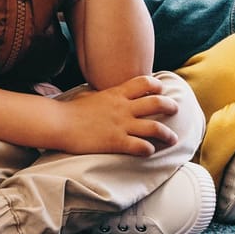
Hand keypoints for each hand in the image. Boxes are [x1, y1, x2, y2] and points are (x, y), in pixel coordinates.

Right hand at [53, 75, 179, 156]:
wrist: (59, 123)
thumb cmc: (70, 110)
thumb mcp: (89, 96)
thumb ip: (103, 95)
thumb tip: (104, 94)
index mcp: (116, 93)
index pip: (144, 82)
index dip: (157, 86)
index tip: (161, 90)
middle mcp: (123, 107)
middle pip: (157, 102)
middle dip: (170, 106)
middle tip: (175, 110)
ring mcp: (121, 125)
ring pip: (155, 127)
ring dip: (168, 134)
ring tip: (173, 138)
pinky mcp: (117, 142)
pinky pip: (141, 146)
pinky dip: (150, 149)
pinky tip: (150, 151)